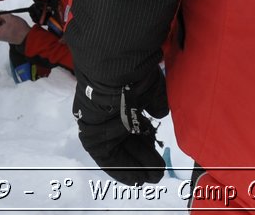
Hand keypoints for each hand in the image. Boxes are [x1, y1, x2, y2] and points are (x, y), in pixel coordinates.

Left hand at [0, 12, 30, 44]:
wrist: (26, 38)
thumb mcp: (10, 18)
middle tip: (7, 18)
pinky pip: (3, 29)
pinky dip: (7, 26)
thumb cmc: (18, 29)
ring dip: (4, 22)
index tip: (0, 17)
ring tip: (12, 22)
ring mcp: (2, 37)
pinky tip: (13, 25)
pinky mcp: (7, 37)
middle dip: (0, 20)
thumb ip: (2, 14)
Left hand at [72, 69, 168, 185]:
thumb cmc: (133, 78)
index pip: (135, 125)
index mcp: (122, 101)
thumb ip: (156, 103)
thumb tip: (161, 112)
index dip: (147, 139)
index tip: (157, 148)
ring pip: (121, 152)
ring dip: (138, 167)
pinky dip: (123, 171)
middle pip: (129, 142)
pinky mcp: (93, 141)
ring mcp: (101, 128)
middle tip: (159, 170)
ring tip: (155, 178)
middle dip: (145, 158)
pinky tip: (138, 180)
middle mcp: (110, 116)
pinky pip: (109, 161)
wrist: (111, 74)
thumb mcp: (151, 90)